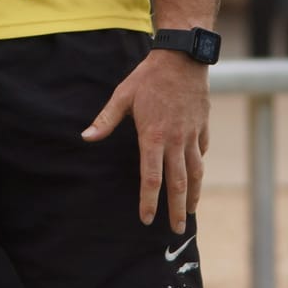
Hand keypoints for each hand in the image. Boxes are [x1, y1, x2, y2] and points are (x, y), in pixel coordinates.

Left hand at [81, 50, 209, 233]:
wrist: (182, 57)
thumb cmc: (148, 76)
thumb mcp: (123, 96)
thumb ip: (105, 120)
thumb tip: (86, 137)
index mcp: (152, 136)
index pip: (151, 178)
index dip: (149, 201)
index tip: (147, 219)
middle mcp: (174, 140)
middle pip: (177, 183)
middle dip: (176, 209)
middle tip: (177, 231)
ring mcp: (191, 134)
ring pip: (195, 171)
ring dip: (193, 194)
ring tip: (190, 211)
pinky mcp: (202, 126)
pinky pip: (201, 151)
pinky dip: (199, 165)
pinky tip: (196, 174)